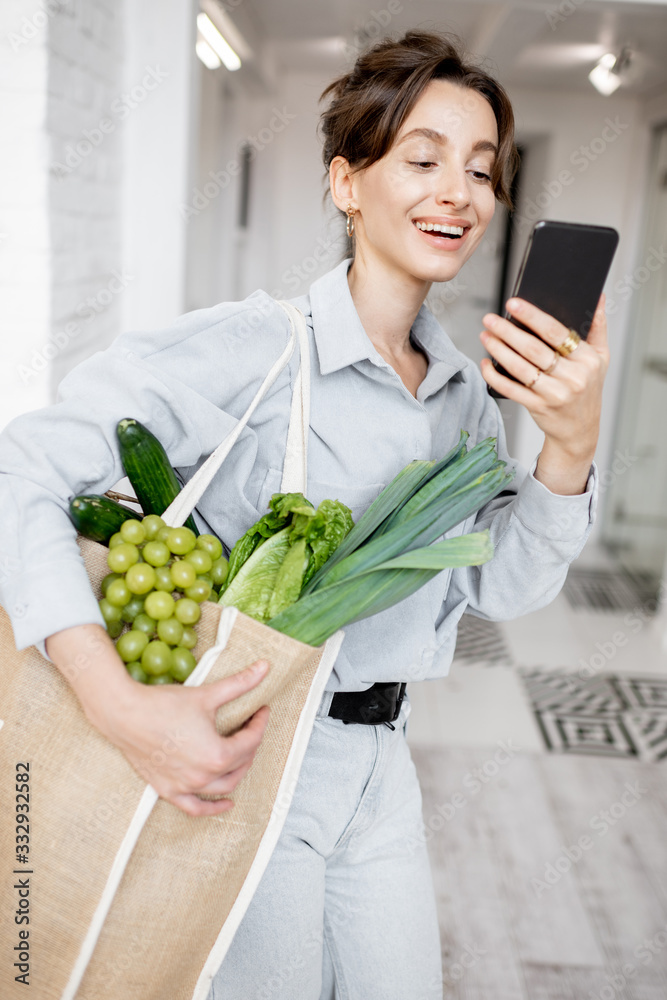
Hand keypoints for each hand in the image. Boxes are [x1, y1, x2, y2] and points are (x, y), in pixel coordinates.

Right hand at [95, 666, 271, 816]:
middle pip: (240, 763)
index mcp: (218, 755)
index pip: (251, 741)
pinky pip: (195, 807)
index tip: (262, 710)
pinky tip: (226, 804)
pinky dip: (212, 808)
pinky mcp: (168, 791)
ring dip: (238, 771)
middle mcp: (204, 777)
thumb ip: (240, 683)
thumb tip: (265, 666)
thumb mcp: (207, 695)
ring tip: (242, 755)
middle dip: (250, 743)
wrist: (124, 715)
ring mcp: (186, 787)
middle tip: (250, 726)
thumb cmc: (164, 704)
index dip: (260, 723)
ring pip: (223, 786)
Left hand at [479, 294, 608, 493]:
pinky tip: (486, 363)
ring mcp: (555, 394)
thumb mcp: (601, 358)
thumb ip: (598, 326)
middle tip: (490, 319)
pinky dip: (495, 376)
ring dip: (499, 350)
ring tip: (485, 336)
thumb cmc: (588, 388)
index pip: (556, 332)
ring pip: (520, 367)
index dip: (532, 316)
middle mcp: (573, 377)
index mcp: (587, 359)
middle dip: (508, 331)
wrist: (580, 430)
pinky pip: (511, 389)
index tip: (513, 304)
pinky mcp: (538, 407)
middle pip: (533, 349)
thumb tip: (597, 296)